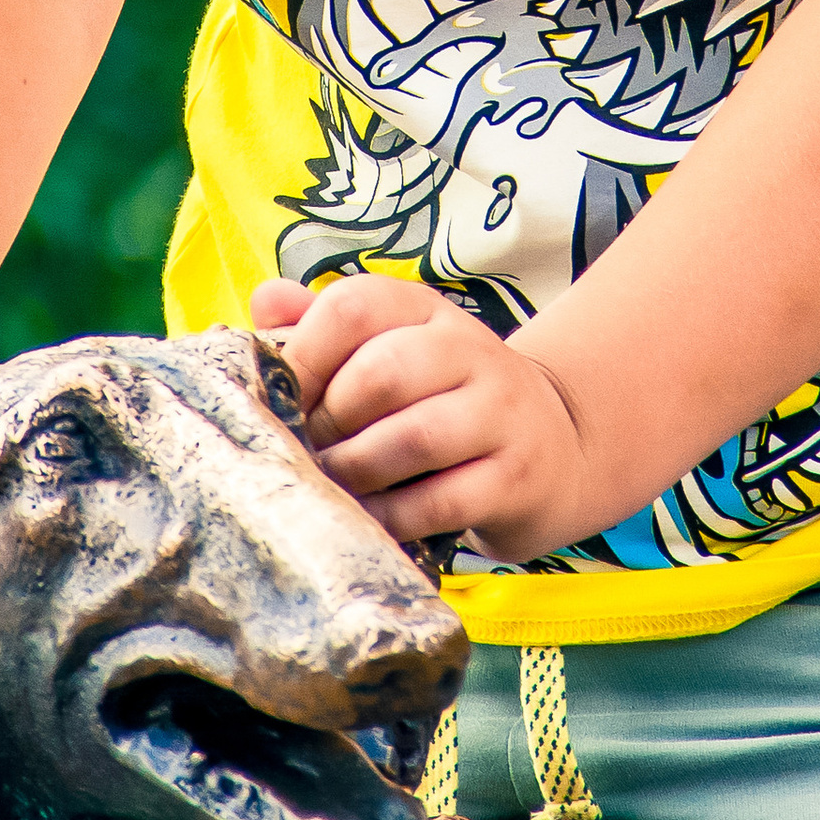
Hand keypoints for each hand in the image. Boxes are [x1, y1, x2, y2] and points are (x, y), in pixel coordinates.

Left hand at [250, 276, 589, 558]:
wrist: (554, 444)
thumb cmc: (441, 399)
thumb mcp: (391, 348)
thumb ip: (325, 326)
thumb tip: (265, 300)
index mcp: (425, 310)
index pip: (355, 305)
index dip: (302, 352)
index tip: (280, 396)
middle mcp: (470, 350)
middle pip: (381, 373)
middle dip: (327, 422)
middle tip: (305, 452)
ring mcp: (500, 413)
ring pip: (411, 439)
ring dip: (354, 472)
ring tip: (331, 487)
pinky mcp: (516, 477)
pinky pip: (440, 502)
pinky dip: (391, 517)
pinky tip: (370, 519)